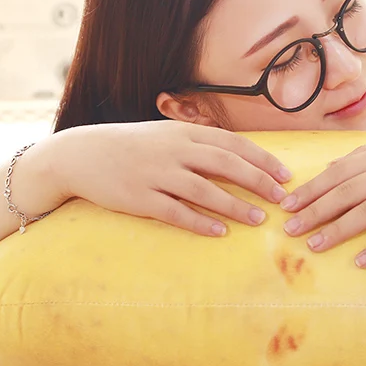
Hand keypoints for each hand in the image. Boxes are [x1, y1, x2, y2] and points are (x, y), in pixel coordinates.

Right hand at [51, 120, 291, 236]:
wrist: (81, 155)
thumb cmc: (131, 145)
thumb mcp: (166, 134)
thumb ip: (198, 142)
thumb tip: (237, 155)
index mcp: (184, 132)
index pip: (233, 143)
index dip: (261, 159)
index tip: (285, 174)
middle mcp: (174, 150)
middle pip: (225, 164)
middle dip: (257, 181)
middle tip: (281, 198)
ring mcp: (156, 174)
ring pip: (204, 190)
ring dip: (234, 206)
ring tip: (258, 220)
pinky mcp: (139, 198)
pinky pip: (175, 212)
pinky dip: (199, 223)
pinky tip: (219, 233)